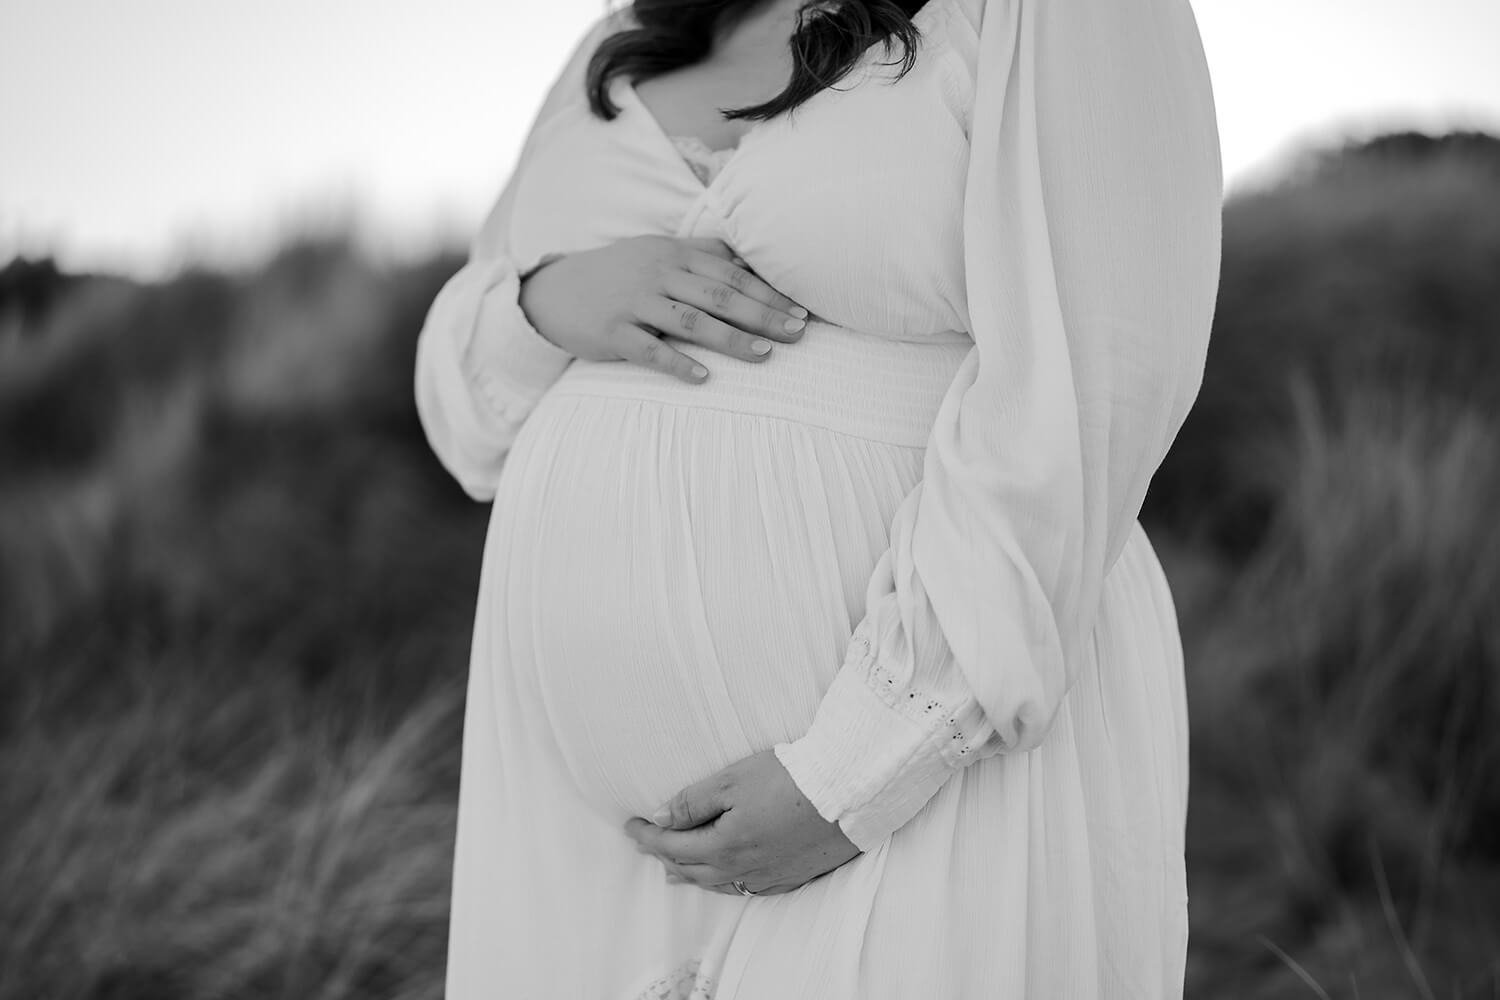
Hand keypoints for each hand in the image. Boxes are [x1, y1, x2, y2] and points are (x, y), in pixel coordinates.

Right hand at [517, 236, 809, 382]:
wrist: (555, 290)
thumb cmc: (619, 274)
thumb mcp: (658, 253)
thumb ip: (702, 254)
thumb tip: (749, 262)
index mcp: (675, 255)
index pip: (732, 274)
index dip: (769, 292)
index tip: (802, 311)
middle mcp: (658, 274)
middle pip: (719, 295)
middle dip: (763, 315)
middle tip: (798, 333)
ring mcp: (634, 303)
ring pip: (690, 321)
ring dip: (730, 339)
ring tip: (764, 355)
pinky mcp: (611, 332)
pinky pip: (648, 349)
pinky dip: (677, 364)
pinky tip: (703, 379)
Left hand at [623, 749, 860, 895]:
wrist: (849, 792)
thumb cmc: (791, 778)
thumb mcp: (733, 779)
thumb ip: (693, 801)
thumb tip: (662, 818)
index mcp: (724, 845)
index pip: (672, 846)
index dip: (646, 836)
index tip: (629, 824)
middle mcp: (743, 869)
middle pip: (691, 869)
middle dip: (663, 856)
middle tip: (645, 843)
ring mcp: (768, 877)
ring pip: (716, 883)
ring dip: (689, 875)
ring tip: (671, 871)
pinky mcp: (791, 877)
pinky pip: (744, 888)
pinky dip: (722, 882)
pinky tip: (722, 878)